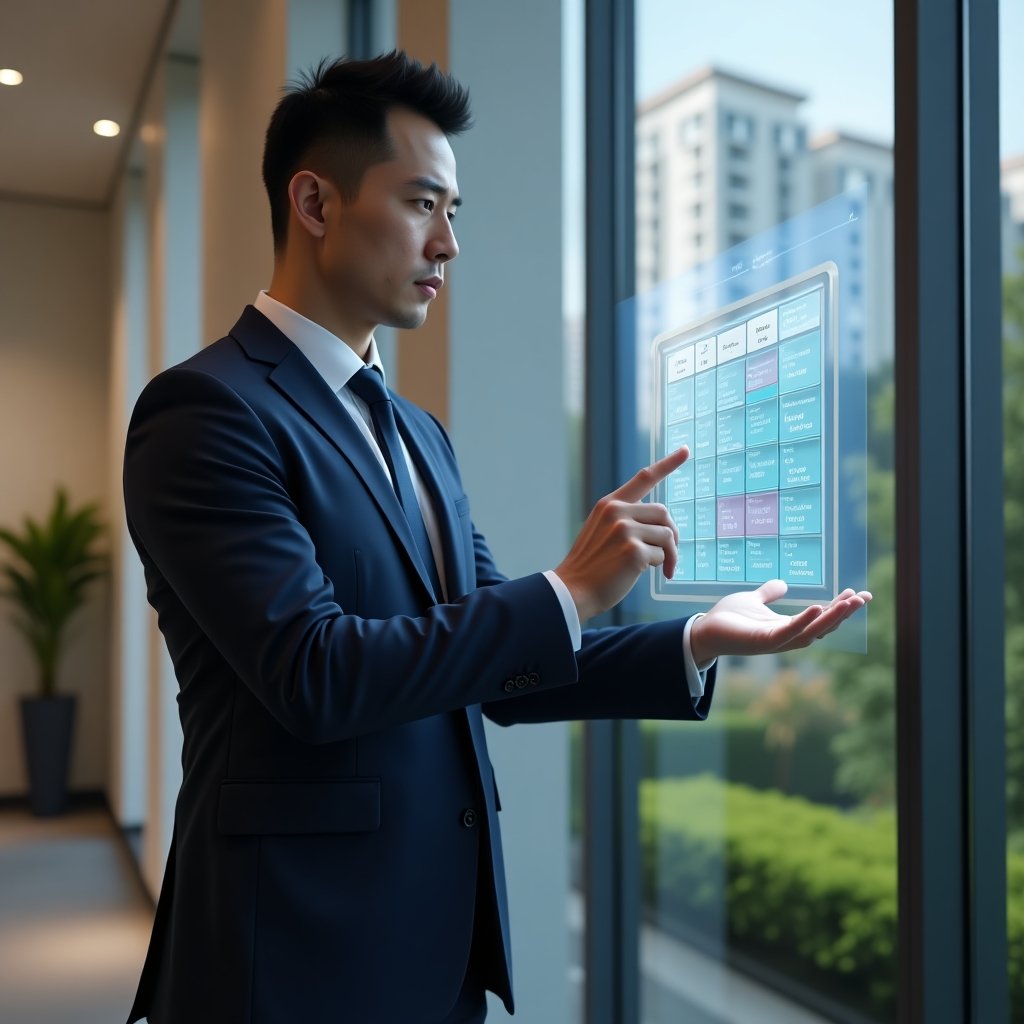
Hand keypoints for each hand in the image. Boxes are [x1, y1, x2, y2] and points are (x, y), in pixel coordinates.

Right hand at [556, 447, 688, 622]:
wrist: (573, 590)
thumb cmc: (592, 566)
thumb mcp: (602, 532)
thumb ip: (626, 520)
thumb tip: (664, 526)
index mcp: (609, 505)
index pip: (643, 478)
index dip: (667, 464)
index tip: (686, 450)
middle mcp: (617, 512)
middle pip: (664, 513)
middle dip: (671, 535)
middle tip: (668, 555)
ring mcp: (624, 531)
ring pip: (666, 535)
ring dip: (668, 554)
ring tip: (658, 568)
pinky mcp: (633, 551)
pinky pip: (662, 555)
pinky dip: (660, 567)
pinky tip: (643, 574)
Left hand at [689, 579, 871, 664]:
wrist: (703, 630)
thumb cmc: (727, 618)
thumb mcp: (753, 599)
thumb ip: (768, 593)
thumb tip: (784, 583)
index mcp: (787, 626)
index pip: (821, 617)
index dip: (840, 607)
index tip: (858, 593)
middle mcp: (786, 636)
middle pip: (823, 626)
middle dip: (844, 613)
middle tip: (864, 597)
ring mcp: (776, 641)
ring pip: (812, 632)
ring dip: (832, 617)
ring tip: (850, 601)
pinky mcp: (762, 642)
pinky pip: (788, 633)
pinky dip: (803, 622)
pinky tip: (817, 607)